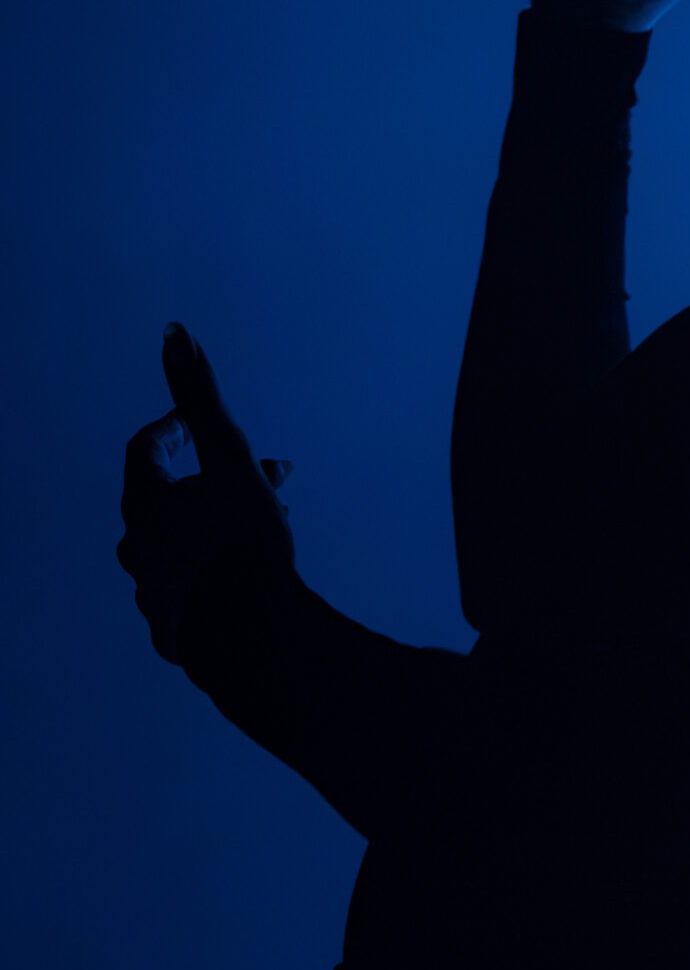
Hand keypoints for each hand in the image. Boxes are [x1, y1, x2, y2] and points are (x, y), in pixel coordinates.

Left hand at [118, 325, 297, 670]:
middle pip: (167, 497)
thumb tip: (174, 333)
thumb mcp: (231, 458)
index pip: (144, 449)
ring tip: (270, 518)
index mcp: (145, 503)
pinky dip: (215, 562)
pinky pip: (191, 581)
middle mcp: (138, 544)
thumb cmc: (241, 542)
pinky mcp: (173, 623)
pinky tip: (250, 567)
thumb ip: (200, 397)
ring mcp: (152, 588)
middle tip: (266, 474)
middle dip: (214, 478)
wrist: (252, 636)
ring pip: (181, 541)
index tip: (199, 424)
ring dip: (218, 520)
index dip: (172, 429)